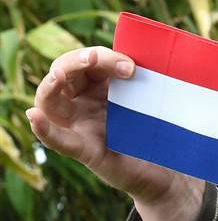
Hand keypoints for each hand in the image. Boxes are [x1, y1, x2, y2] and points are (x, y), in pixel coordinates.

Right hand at [27, 46, 205, 220]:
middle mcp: (84, 103)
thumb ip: (156, 77)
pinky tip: (34, 117)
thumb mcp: (157, 99)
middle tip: (97, 58)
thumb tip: (180, 48)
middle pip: (64, 73)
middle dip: (78, 60)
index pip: (88, 60)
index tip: (132, 64)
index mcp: (100, 86)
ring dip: (51, 86)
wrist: (170, 172)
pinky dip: (45, 129)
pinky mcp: (86, 151)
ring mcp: (81, 126)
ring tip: (59, 76)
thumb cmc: (162, 130)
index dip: (104, 56)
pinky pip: (59, 141)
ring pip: (50, 103)